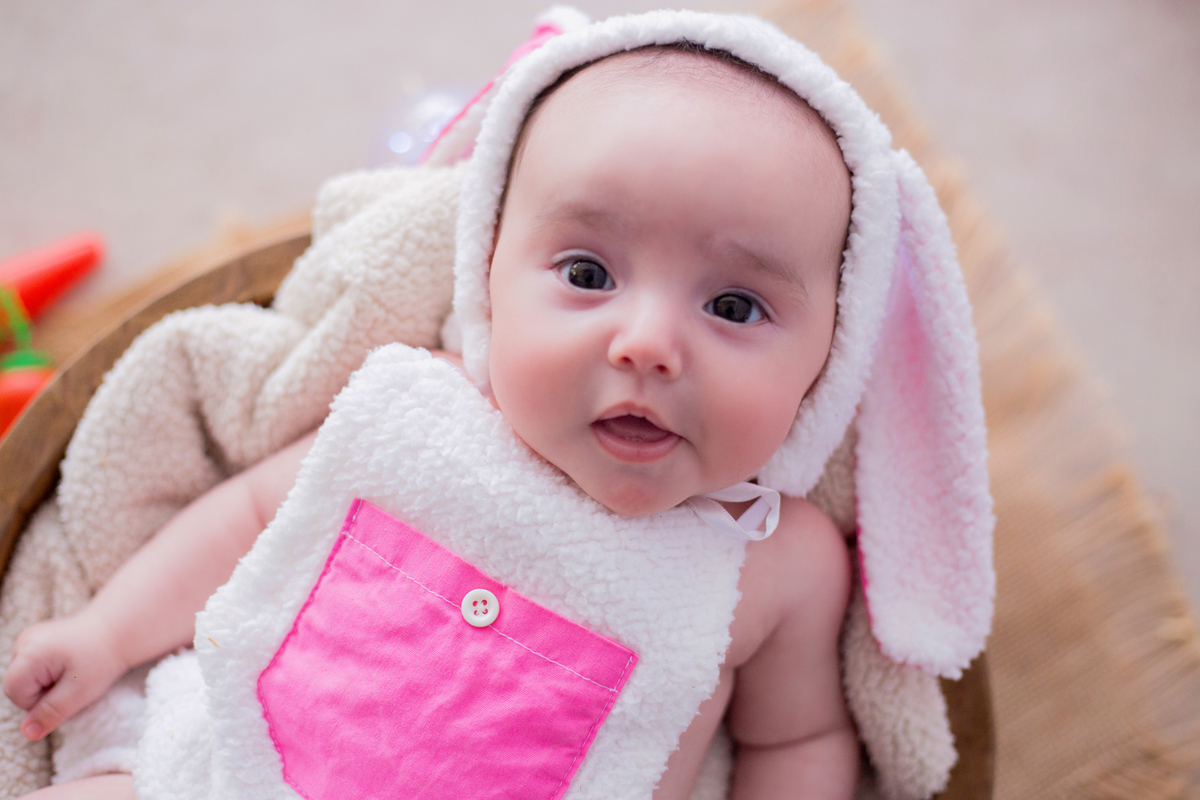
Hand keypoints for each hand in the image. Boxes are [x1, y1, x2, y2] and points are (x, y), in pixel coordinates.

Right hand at [3, 613, 127, 740]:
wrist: (120, 630)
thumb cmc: (102, 658)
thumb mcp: (79, 691)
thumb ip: (51, 713)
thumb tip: (27, 733)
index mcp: (29, 653)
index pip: (16, 694)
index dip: (41, 701)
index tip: (68, 690)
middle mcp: (24, 642)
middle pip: (18, 686)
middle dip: (44, 692)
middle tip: (73, 681)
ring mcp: (29, 638)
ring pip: (26, 678)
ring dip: (47, 683)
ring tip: (74, 670)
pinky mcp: (37, 639)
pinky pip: (34, 667)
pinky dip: (50, 672)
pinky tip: (70, 663)